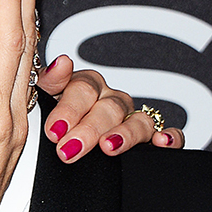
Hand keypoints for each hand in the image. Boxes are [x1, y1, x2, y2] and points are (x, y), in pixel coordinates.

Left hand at [38, 56, 184, 159]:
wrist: (60, 144)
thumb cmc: (50, 118)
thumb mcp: (42, 99)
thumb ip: (48, 82)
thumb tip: (61, 62)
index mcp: (85, 86)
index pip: (83, 88)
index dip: (69, 110)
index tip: (54, 130)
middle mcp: (110, 99)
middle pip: (108, 108)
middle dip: (88, 129)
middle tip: (68, 149)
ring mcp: (131, 117)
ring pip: (138, 121)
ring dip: (125, 134)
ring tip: (108, 147)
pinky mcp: (148, 138)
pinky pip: (167, 133)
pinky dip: (169, 137)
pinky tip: (161, 143)